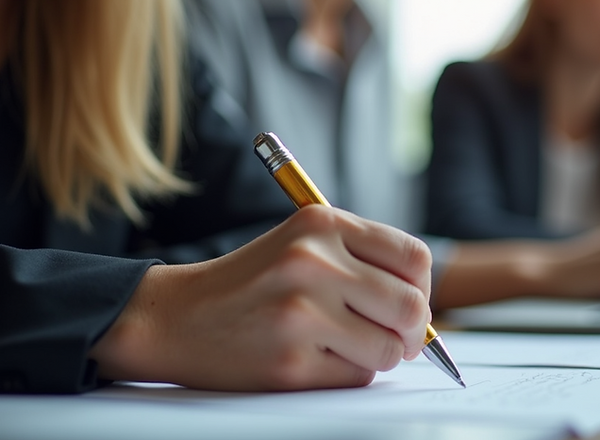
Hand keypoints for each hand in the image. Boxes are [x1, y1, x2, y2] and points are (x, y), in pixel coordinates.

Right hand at [89, 205, 431, 390]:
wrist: (176, 317)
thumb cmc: (250, 282)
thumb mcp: (302, 243)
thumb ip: (360, 260)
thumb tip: (423, 304)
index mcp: (321, 224)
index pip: (413, 257)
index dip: (421, 288)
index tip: (409, 302)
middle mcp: (313, 262)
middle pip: (411, 306)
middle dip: (412, 332)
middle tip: (396, 339)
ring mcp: (301, 313)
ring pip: (389, 348)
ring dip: (378, 356)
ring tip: (346, 346)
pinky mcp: (291, 362)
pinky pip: (357, 376)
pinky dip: (347, 373)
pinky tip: (315, 358)